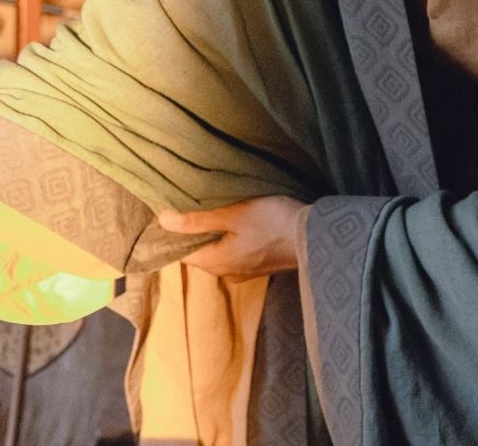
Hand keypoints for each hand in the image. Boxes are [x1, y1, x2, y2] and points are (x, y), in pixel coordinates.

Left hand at [159, 196, 306, 278]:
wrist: (315, 235)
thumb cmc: (272, 222)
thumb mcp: (232, 214)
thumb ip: (197, 220)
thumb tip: (162, 220)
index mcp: (216, 263)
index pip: (180, 252)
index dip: (171, 233)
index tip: (167, 212)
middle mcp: (226, 272)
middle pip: (198, 252)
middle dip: (191, 232)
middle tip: (185, 205)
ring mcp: (244, 271)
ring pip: (216, 251)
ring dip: (211, 234)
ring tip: (208, 209)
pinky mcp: (258, 264)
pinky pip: (232, 251)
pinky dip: (227, 238)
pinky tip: (232, 221)